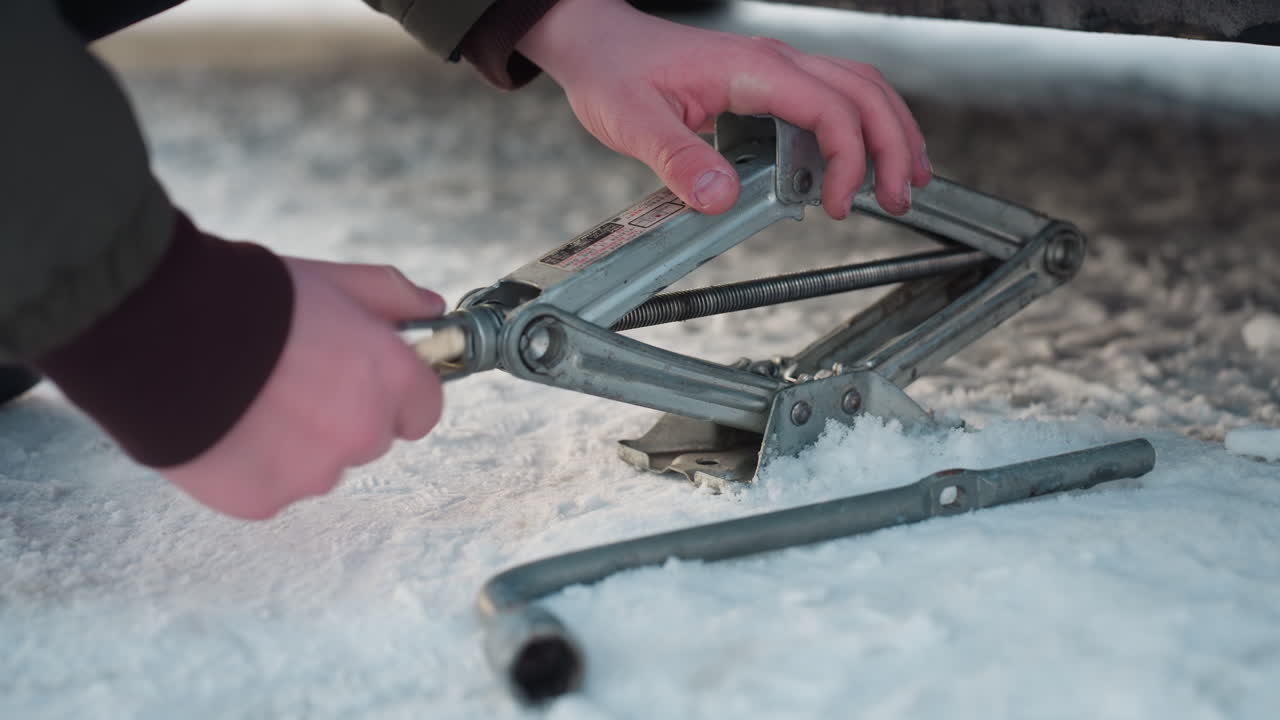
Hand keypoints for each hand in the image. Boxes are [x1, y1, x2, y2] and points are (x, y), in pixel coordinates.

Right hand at [163, 258, 444, 518]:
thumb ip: (389, 297)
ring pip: (316, 468)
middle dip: (337, 417)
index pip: (422, 411)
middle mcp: (363, 433)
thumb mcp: (331, 281)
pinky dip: (249, 468)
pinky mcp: (264, 501)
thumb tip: (430, 309)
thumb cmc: (250, 300)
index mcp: (390, 379)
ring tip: (245, 402)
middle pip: (366, 439)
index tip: (360, 383)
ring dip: (292, 446)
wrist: (163, 331)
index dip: (392, 396)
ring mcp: (314, 473)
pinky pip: (268, 490)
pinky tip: (221, 429)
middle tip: (285, 382)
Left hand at [517, 0, 930, 219]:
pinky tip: (865, 156)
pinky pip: (834, 93)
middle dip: (893, 147)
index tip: (838, 204)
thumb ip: (679, 161)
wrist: (598, 42)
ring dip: (890, 131)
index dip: (848, 160)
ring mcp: (776, 68)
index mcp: (752, 70)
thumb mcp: (635, 124)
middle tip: (900, 199)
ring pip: (859, 87)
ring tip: (906, 178)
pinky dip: (863, 124)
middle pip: (863, 94)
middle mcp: (774, 62)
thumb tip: (721, 198)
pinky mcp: (769, 80)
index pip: (829, 109)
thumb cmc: (614, 72)